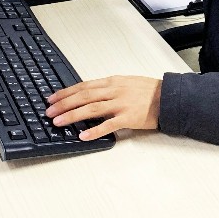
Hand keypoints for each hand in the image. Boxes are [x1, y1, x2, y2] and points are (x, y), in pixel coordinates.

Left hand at [45, 76, 161, 140]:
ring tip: (58, 122)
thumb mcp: (127, 82)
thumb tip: (89, 94)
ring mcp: (121, 104)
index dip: (66, 92)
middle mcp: (115, 90)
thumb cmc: (149, 91)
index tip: (52, 98)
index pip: (84, 85)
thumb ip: (109, 88)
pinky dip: (94, 130)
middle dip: (64, 103)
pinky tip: (83, 135)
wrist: (169, 98)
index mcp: (113, 81)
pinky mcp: (128, 117)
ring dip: (72, 115)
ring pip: (91, 108)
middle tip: (49, 111)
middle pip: (84, 96)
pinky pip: (108, 125)